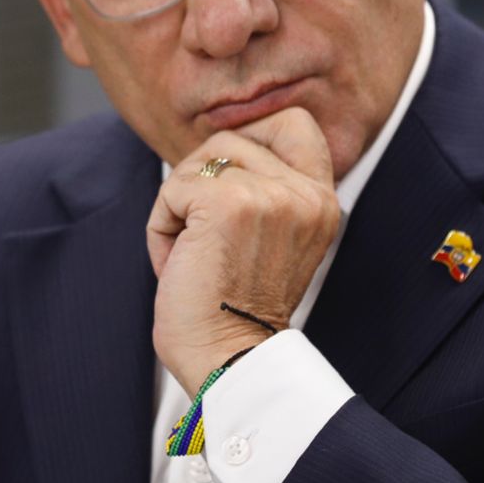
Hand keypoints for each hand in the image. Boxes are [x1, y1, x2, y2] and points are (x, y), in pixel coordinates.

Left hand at [147, 107, 339, 396]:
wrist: (227, 360)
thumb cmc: (233, 306)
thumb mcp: (270, 236)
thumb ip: (264, 187)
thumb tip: (220, 139)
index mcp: (322, 201)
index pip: (295, 122)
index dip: (252, 137)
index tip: (228, 185)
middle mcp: (305, 193)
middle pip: (233, 137)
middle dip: (202, 176)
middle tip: (201, 228)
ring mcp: (270, 195)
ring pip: (199, 159)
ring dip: (180, 204)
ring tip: (193, 252)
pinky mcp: (228, 202)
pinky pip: (172, 189)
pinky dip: (161, 226)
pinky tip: (179, 263)